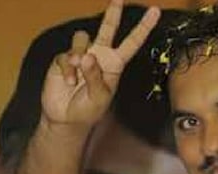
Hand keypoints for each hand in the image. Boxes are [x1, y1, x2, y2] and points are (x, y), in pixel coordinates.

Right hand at [41, 0, 160, 132]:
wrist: (66, 118)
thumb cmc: (89, 110)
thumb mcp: (99, 97)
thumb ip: (95, 77)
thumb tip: (87, 57)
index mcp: (114, 64)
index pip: (132, 43)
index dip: (143, 28)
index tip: (155, 11)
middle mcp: (99, 55)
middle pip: (107, 28)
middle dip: (113, 13)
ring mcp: (81, 55)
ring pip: (82, 38)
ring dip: (79, 53)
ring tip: (77, 69)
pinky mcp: (63, 60)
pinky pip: (65, 56)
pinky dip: (67, 69)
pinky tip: (69, 82)